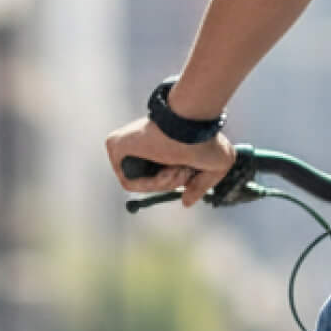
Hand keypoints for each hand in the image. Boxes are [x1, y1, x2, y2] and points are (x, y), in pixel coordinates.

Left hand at [105, 116, 235, 207]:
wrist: (194, 127)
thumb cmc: (208, 141)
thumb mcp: (215, 167)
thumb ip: (199, 186)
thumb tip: (186, 202)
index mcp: (160, 143)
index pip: (157, 173)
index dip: (173, 181)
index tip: (187, 175)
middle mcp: (142, 143)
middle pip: (149, 181)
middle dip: (171, 183)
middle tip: (185, 169)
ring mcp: (127, 144)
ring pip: (140, 183)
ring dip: (165, 183)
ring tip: (178, 166)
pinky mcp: (115, 144)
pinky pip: (128, 181)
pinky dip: (150, 183)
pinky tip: (166, 168)